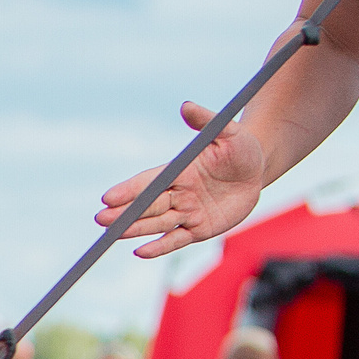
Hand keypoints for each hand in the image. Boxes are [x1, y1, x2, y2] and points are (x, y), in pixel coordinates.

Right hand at [97, 99, 264, 257]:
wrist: (256, 169)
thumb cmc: (240, 147)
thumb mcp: (229, 132)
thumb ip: (205, 121)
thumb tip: (187, 106)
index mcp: (179, 171)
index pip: (149, 182)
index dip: (130, 190)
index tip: (109, 197)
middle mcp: (178, 193)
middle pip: (147, 205)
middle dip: (124, 213)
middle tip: (101, 219)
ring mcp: (187, 212)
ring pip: (157, 223)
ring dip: (136, 229)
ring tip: (114, 234)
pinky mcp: (199, 229)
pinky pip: (177, 240)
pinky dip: (159, 247)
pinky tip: (140, 252)